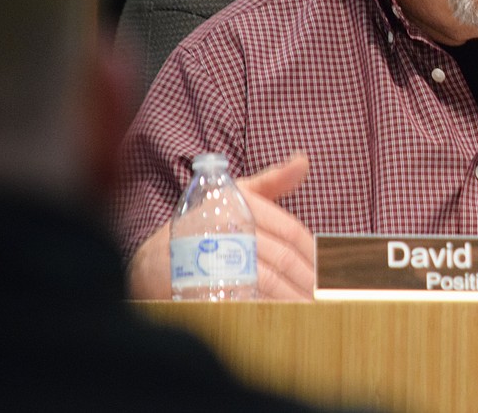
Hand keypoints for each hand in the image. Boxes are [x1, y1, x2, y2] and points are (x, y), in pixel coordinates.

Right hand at [127, 155, 315, 300]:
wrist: (150, 263)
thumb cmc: (201, 224)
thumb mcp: (233, 195)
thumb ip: (271, 181)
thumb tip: (303, 160)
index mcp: (236, 204)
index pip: (289, 230)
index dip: (312, 252)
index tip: (327, 269)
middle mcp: (223, 227)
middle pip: (281, 257)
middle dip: (307, 279)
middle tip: (326, 296)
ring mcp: (209, 259)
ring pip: (265, 281)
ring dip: (293, 298)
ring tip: (312, 309)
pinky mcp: (198, 289)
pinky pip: (242, 302)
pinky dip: (266, 311)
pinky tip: (282, 318)